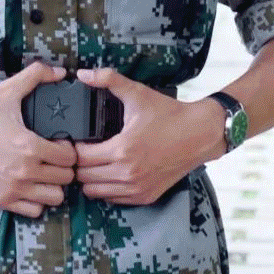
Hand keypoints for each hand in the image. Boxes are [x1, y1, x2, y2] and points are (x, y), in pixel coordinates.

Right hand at [0, 61, 76, 218]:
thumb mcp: (5, 91)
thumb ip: (36, 76)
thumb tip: (59, 71)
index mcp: (30, 147)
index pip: (70, 158)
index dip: (69, 148)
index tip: (60, 142)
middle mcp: (24, 173)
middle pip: (65, 179)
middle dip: (63, 166)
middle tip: (54, 156)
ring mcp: (12, 190)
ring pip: (54, 198)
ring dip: (53, 185)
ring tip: (44, 171)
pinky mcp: (0, 200)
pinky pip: (33, 211)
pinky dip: (36, 200)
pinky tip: (29, 184)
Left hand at [72, 67, 225, 204]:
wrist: (199, 134)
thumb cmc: (168, 114)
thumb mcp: (137, 93)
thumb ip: (108, 80)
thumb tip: (82, 73)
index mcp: (121, 150)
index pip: (80, 158)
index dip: (74, 148)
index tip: (77, 139)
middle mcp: (127, 174)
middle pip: (84, 178)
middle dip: (79, 164)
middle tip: (83, 150)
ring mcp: (136, 189)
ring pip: (95, 193)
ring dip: (91, 178)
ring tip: (95, 161)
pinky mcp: (145, 197)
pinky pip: (113, 199)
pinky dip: (107, 188)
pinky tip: (111, 171)